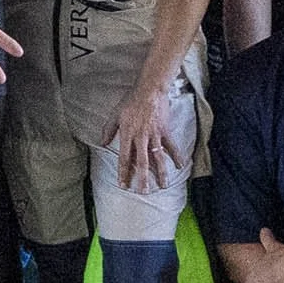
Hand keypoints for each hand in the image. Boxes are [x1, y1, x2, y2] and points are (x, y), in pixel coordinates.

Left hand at [103, 79, 187, 194]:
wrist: (149, 90)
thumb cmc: (131, 101)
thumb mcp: (115, 114)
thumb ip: (109, 129)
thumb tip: (103, 142)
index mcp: (127, 135)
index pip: (125, 158)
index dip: (124, 173)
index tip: (123, 185)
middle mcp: (141, 138)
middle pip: (142, 162)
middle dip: (143, 179)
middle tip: (143, 192)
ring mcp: (154, 135)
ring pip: (158, 158)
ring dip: (161, 173)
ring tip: (164, 185)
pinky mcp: (165, 131)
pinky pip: (172, 146)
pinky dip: (177, 156)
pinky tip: (180, 166)